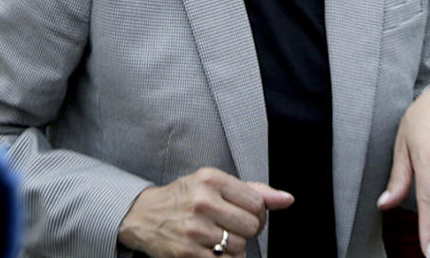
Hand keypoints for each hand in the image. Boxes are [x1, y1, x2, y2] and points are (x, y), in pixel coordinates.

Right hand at [117, 167, 292, 257]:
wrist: (142, 216)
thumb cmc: (184, 197)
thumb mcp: (215, 183)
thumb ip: (254, 191)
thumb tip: (287, 200)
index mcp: (211, 180)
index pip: (257, 203)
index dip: (257, 212)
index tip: (246, 214)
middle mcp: (202, 202)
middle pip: (251, 226)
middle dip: (248, 231)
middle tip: (234, 228)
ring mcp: (193, 229)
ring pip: (239, 246)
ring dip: (235, 247)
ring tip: (220, 238)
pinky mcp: (186, 253)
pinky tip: (213, 250)